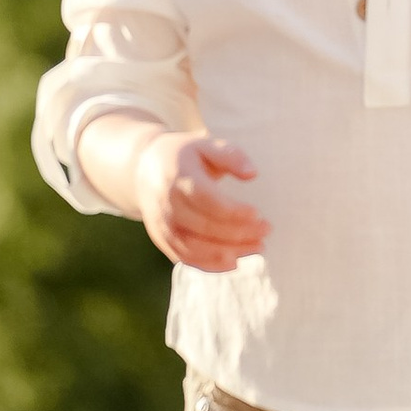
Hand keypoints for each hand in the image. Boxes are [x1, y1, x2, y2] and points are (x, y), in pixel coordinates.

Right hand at [136, 133, 267, 271]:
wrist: (143, 169)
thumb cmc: (184, 156)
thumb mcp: (206, 145)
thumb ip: (230, 156)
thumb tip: (252, 173)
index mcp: (179, 177)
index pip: (206, 199)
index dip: (233, 211)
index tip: (258, 214)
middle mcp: (167, 204)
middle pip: (204, 226)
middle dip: (239, 233)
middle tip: (266, 231)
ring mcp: (162, 225)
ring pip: (195, 247)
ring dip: (228, 253)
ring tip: (257, 248)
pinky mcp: (162, 239)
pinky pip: (186, 258)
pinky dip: (210, 265)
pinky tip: (234, 262)